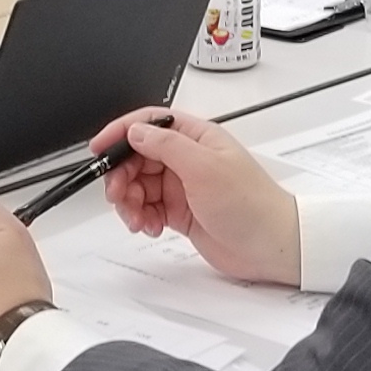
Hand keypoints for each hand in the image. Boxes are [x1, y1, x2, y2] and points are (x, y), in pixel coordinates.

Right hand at [99, 107, 301, 287]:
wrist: (270, 246)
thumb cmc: (252, 205)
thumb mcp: (205, 168)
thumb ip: (166, 146)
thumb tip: (136, 131)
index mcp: (196, 137)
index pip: (149, 124)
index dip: (121, 132)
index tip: (100, 148)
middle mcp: (187, 158)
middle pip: (137, 157)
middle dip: (121, 175)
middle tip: (118, 195)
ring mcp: (183, 186)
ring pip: (138, 185)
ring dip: (129, 201)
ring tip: (135, 218)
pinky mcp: (180, 211)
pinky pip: (147, 208)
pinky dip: (140, 217)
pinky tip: (148, 227)